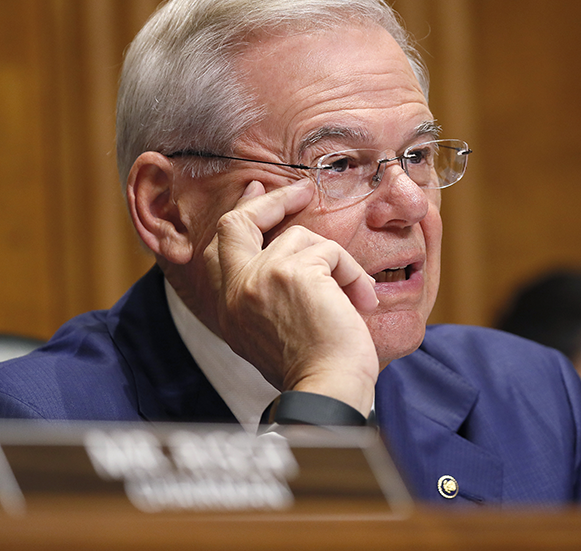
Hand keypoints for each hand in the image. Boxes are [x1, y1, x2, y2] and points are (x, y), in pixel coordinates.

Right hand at [204, 179, 378, 414]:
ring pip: (302, 238)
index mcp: (228, 308)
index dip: (241, 216)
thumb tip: (288, 255)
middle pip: (236, 223)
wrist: (328, 390)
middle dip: (270, 200)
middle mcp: (236, 290)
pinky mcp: (293, 272)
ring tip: (353, 298)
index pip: (220, 248)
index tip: (257, 194)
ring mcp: (260, 278)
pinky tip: (360, 302)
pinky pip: (331, 252)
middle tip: (300, 190)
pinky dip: (353, 274)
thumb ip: (267, 295)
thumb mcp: (272, 333)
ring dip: (336, 264)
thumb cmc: (314, 370)